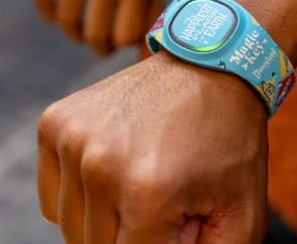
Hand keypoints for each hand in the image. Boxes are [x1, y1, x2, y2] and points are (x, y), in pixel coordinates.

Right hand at [31, 0, 163, 54]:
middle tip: (103, 46)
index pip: (125, 36)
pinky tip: (61, 15)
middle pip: (94, 32)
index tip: (123, 39)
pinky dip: (48, 14)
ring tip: (83, 32)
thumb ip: (152, 26)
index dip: (123, 44)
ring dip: (74, 34)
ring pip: (65, 19)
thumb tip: (144, 66)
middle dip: (99, 48)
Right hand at [37, 52, 267, 242]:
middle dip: (137, 239)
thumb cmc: (230, 141)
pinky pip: (55, 196)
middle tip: (169, 205)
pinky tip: (118, 169)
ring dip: (108, 221)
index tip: (177, 226)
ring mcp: (72, 140)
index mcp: (147, 193)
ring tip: (147, 183)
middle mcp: (99, 166)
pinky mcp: (56, 124)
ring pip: (72, 227)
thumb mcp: (242, 214)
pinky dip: (83, 197)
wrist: (211, 69)